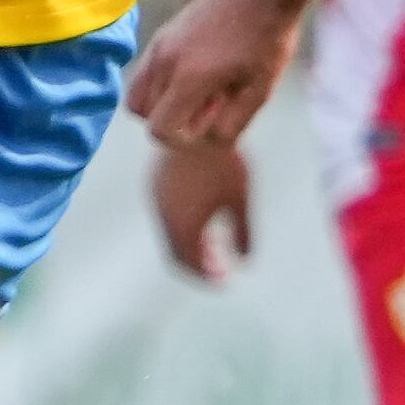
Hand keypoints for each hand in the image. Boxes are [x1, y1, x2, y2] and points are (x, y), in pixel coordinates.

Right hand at [126, 0, 297, 153]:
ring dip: (164, 103)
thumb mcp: (260, 90)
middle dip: (174, 120)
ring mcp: (158, 46)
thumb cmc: (267, 39)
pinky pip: (146, 74)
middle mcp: (164, 62)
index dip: (184, 140)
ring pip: (139, 95)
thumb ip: (232, 123)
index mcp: (188, 78)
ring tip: (203, 90)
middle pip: (145, 116)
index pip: (159, 130)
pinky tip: (198, 73)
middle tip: (213, 102)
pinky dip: (162, 85)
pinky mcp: (161, 36)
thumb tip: (208, 141)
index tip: (215, 120)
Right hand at [152, 137, 252, 282]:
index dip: (207, 276)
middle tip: (220, 271)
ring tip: (215, 249)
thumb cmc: (223, 162)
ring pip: (171, 236)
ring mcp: (157, 200)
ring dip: (191, 247)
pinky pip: (167, 218)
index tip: (225, 281)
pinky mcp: (157, 185)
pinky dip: (183, 229)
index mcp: (183, 226)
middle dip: (198, 265)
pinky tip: (204, 222)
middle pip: (177, 254)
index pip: (190, 264)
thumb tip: (247, 260)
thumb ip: (243, 232)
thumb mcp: (240, 199)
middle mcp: (165, 216)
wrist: (194, 122)